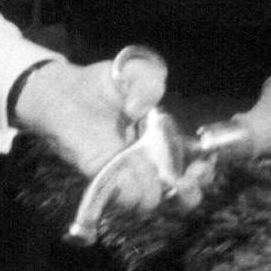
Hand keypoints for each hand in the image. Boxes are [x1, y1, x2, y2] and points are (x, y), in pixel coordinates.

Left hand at [13, 57, 202, 216]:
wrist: (63, 90)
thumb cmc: (103, 83)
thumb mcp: (132, 71)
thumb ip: (148, 81)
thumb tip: (140, 108)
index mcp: (168, 138)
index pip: (197, 165)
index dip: (207, 169)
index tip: (205, 163)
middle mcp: (152, 161)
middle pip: (181, 194)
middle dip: (190, 193)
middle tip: (186, 180)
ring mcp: (127, 172)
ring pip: (150, 200)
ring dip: (156, 191)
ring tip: (149, 170)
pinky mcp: (101, 175)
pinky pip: (119, 195)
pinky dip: (126, 189)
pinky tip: (124, 169)